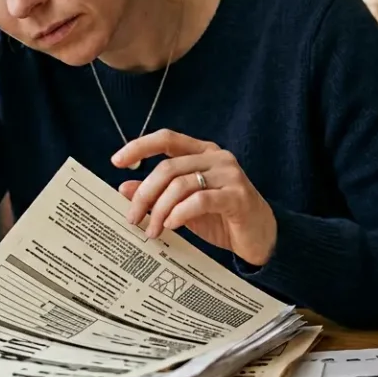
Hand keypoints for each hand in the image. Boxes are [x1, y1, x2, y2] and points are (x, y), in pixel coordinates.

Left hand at [112, 129, 277, 266]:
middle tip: (133, 217)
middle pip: (168, 167)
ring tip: (151, 229)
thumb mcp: (183, 205)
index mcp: (203, 152)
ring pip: (181, 184)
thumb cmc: (222, 218)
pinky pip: (200, 200)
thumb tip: (124, 188)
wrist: (261, 237)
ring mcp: (229, 175)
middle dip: (145, 193)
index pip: (167, 138)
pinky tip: (171, 225)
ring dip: (160, 209)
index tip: (117, 161)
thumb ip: (158, 194)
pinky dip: (180, 213)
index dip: (140, 147)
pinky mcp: (237, 196)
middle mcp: (217, 158)